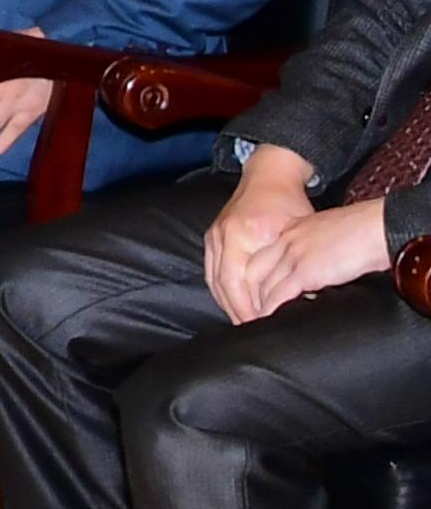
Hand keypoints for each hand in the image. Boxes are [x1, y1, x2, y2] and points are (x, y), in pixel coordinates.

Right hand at [207, 153, 319, 321]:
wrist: (268, 176)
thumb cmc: (289, 204)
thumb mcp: (298, 232)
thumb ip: (293, 263)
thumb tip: (298, 297)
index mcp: (246, 233)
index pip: (241, 281)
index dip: (250, 307)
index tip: (262, 325)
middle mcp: (225, 235)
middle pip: (224, 284)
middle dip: (237, 311)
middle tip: (250, 332)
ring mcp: (215, 235)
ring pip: (214, 279)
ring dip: (227, 304)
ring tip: (242, 324)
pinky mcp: (212, 236)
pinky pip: (211, 270)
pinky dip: (220, 290)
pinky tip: (231, 303)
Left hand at [239, 195, 393, 316]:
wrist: (377, 226)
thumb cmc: (365, 232)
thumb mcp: (329, 236)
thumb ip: (315, 251)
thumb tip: (317, 272)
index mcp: (291, 232)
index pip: (259, 258)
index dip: (251, 281)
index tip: (248, 298)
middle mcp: (286, 242)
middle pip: (252, 272)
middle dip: (245, 296)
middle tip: (245, 316)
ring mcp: (292, 255)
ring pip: (262, 285)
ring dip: (256, 307)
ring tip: (256, 324)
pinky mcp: (304, 270)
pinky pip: (278, 294)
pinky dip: (271, 310)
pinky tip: (270, 321)